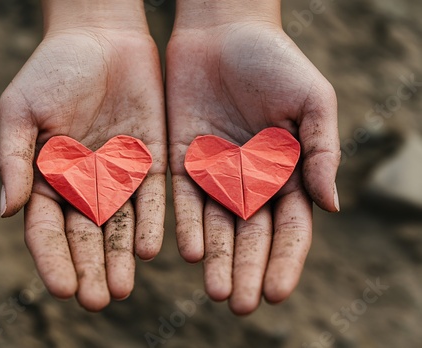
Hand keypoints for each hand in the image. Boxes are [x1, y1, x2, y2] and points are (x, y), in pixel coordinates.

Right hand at [0, 1, 166, 310]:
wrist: (101, 36)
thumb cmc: (54, 68)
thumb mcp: (22, 109)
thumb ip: (15, 158)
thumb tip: (6, 210)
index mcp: (48, 176)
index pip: (47, 228)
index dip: (53, 258)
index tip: (63, 286)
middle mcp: (84, 184)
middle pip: (86, 236)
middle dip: (90, 269)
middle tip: (97, 301)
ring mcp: (117, 176)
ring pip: (120, 226)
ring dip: (121, 257)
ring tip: (123, 287)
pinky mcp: (149, 162)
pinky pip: (152, 200)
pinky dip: (151, 224)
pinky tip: (151, 249)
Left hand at [167, 2, 339, 314]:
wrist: (223, 32)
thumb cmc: (275, 61)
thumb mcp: (313, 101)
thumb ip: (321, 152)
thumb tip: (332, 206)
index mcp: (286, 172)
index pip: (289, 228)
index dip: (285, 260)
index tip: (278, 292)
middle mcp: (250, 180)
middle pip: (250, 236)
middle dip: (247, 270)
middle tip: (240, 305)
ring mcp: (215, 173)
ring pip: (216, 226)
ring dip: (215, 259)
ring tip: (214, 290)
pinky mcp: (183, 159)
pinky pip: (184, 199)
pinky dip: (186, 225)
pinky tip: (187, 250)